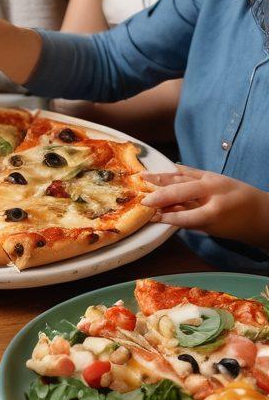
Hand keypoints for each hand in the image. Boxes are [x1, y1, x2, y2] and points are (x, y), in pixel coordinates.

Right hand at [142, 165, 268, 245]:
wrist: (263, 213)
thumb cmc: (239, 226)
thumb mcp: (214, 229)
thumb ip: (191, 220)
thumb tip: (167, 214)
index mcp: (214, 212)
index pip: (182, 216)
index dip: (165, 217)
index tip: (151, 216)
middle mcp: (212, 193)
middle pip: (179, 192)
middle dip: (159, 196)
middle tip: (142, 199)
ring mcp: (213, 180)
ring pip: (182, 178)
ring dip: (161, 178)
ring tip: (144, 177)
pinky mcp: (213, 174)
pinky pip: (190, 171)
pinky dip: (176, 170)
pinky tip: (165, 169)